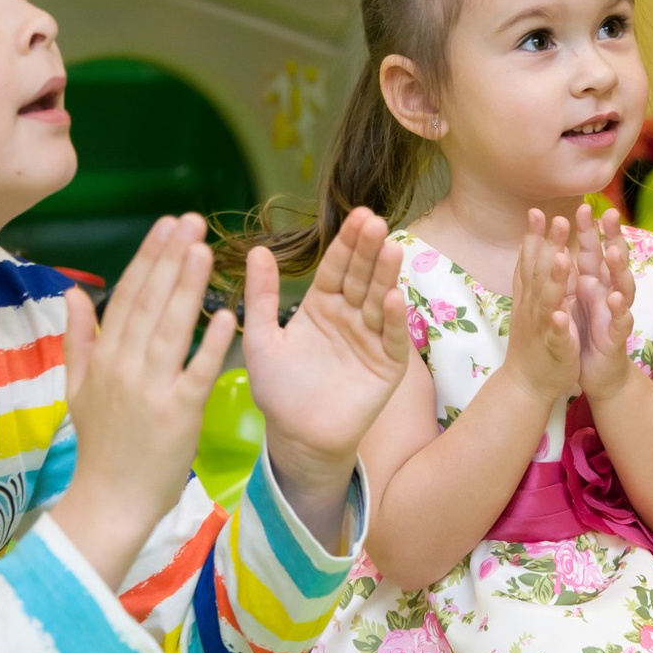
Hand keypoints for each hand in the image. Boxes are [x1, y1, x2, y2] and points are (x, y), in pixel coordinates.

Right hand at [51, 213, 236, 583]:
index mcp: (104, 357)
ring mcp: (151, 389)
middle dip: (172, 259)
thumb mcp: (77, 388)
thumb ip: (78, 339)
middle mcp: (125, 366)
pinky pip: (197, 372)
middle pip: (151, 303)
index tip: (167, 224)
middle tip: (192, 221)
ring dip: (188, 287)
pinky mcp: (178, 414)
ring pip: (172, 328)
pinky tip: (226, 314)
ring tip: (205, 250)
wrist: (110, 501)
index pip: (128, 296)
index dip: (149, 257)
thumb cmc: (101, 445)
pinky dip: (210, 344)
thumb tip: (73, 293)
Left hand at [248, 206, 410, 533]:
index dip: (346, 243)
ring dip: (386, 276)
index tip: (357, 215)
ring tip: (390, 248)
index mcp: (321, 306)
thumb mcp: (261, 339)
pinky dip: (395, 318)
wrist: (296, 438)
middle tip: (375, 222)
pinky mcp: (387, 366)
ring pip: (380, 301)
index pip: (337, 268)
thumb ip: (261, 297)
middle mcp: (350, 317)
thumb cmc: (278, 389)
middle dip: (369, 250)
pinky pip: (392, 338)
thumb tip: (257, 250)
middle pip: (362, 277)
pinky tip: (394, 296)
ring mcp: (371, 340)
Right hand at [505, 208, 580, 404]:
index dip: (534, 236)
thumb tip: (533, 250)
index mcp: (531, 296)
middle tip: (558, 218)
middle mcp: (532, 307)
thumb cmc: (533, 341)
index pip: (530, 262)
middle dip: (548, 246)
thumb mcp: (532, 304)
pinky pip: (555, 335)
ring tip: (560, 257)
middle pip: (538, 273)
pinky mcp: (553, 348)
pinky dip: (557, 324)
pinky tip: (561, 314)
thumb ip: (532, 278)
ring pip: (547, 300)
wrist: (526, 384)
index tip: (538, 211)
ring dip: (552, 279)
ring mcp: (541, 327)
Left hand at [570, 206, 637, 400]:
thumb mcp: (579, 296)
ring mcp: (616, 312)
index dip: (592, 229)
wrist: (597, 371)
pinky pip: (620, 320)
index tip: (585, 205)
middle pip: (613, 260)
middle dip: (613, 237)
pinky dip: (618, 310)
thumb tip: (571, 238)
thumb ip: (579, 269)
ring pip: (622, 286)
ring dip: (617, 269)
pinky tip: (615, 299)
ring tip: (612, 252)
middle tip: (611, 214)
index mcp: (595, 282)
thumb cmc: (586, 330)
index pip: (595, 250)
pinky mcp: (617, 336)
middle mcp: (609, 292)